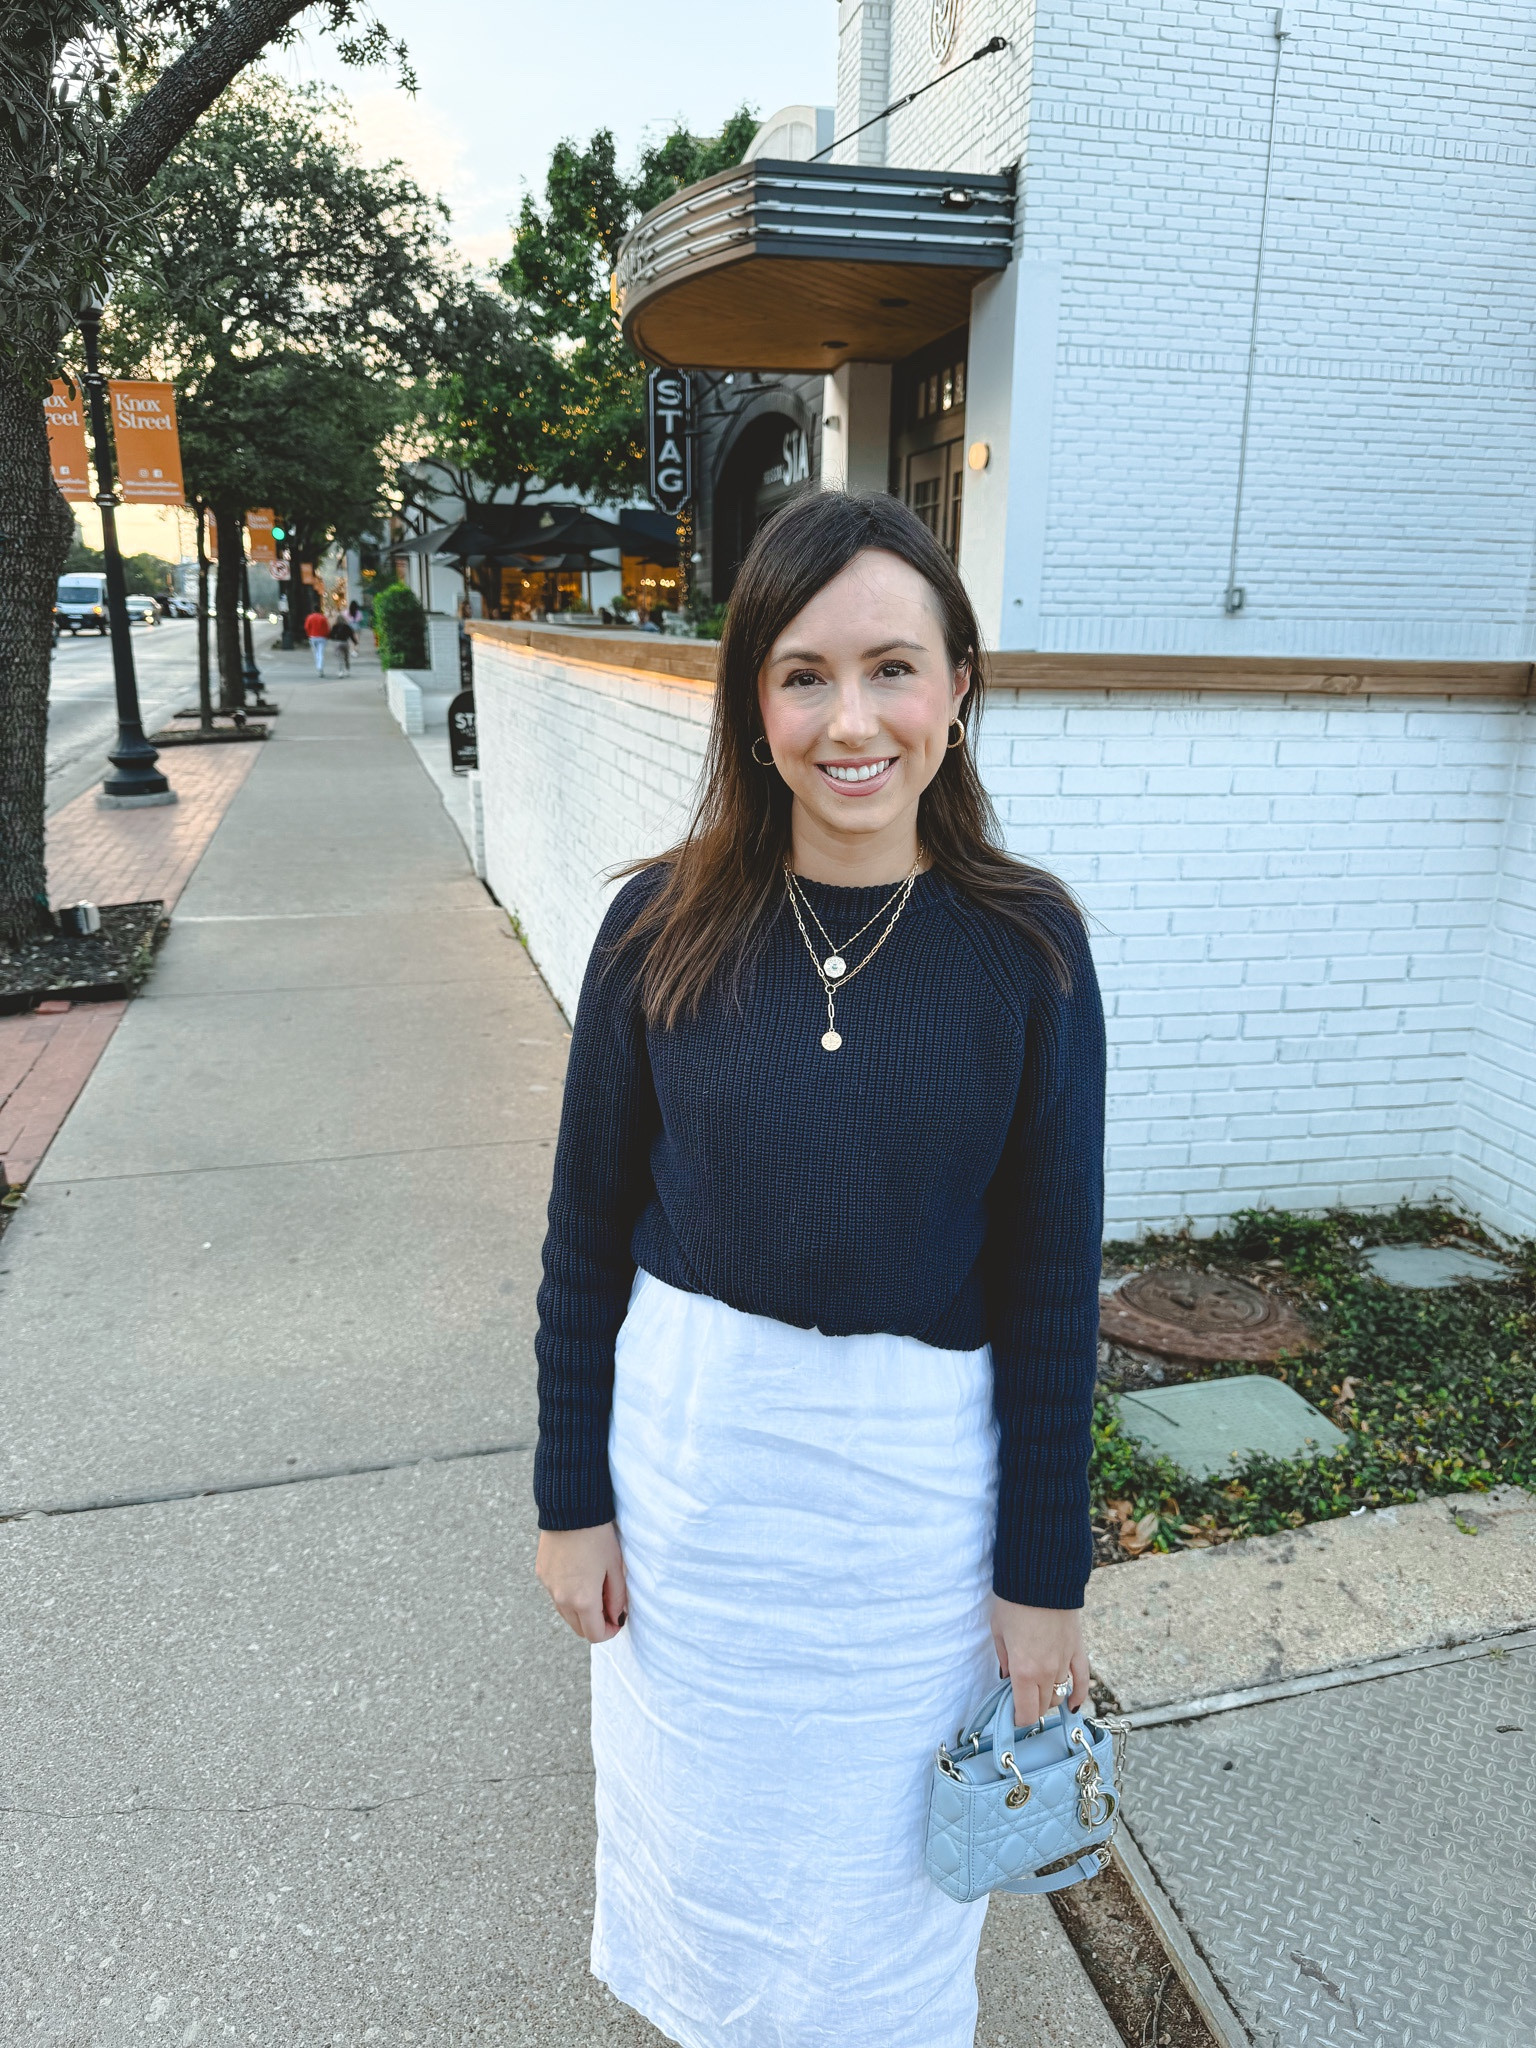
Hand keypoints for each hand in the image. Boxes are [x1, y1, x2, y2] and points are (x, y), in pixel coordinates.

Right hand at [536, 1523, 628, 1642]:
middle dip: (595, 1625)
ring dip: (581, 1611)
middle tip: (609, 1607)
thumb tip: (616, 1618)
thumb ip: (617, 1598)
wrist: (570, 1509)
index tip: (618, 1621)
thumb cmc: (598, 1537)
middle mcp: (562, 1599)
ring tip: (594, 1589)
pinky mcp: (542, 1574)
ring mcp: (549, 1587)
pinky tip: (579, 1575)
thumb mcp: (615, 1567)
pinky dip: (568, 1595)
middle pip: (578, 1629)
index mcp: (583, 1600)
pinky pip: (556, 1595)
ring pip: (566, 1614)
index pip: (595, 1635)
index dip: (610, 1632)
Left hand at [990, 1598, 1089, 1730]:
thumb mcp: (998, 1632)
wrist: (1041, 1577)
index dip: (1018, 1720)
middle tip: (1021, 1701)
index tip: (1012, 1717)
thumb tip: (1007, 1679)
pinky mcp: (1077, 1650)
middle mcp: (1046, 1672)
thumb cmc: (1014, 1602)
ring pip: (1059, 1695)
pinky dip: (1079, 1694)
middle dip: (1031, 1709)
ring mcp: (1064, 1662)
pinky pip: (1083, 1680)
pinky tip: (1073, 1704)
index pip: (1026, 1713)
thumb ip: (1004, 1660)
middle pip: (1042, 1706)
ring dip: (1049, 1699)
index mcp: (1023, 1671)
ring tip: (1038, 1694)